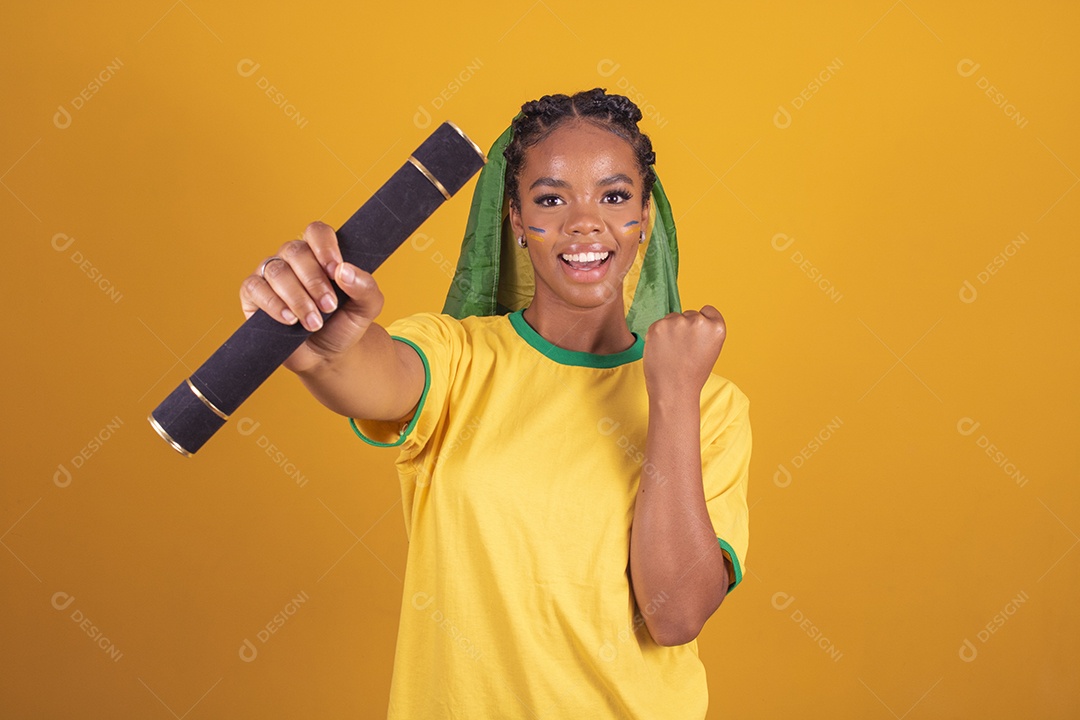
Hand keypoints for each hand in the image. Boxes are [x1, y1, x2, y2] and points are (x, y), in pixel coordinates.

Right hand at [239, 221, 384, 373]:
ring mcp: (270, 274)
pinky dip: (274, 305)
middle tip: (329, 306)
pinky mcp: (253, 294)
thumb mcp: (367, 308)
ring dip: (297, 298)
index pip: (316, 232)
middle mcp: (293, 259)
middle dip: (314, 281)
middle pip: (296, 251)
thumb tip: (344, 270)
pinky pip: (254, 288)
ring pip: (277, 271)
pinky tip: (290, 320)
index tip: (335, 270)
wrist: (326, 356)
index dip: (324, 247)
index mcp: (320, 253)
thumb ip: (365, 286)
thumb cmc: (343, 325)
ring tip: (314, 322)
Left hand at [642, 305, 726, 399]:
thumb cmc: (692, 374)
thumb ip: (705, 332)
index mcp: (717, 328)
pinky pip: (658, 324)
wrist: (673, 390)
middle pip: (689, 314)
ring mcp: (677, 322)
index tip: (697, 335)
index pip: (708, 310)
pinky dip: (658, 335)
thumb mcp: (711, 350)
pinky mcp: (658, 326)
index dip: (702, 322)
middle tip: (683, 350)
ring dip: (671, 330)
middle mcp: (698, 322)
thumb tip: (691, 318)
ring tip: (672, 352)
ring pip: (673, 318)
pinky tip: (662, 350)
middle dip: (685, 327)